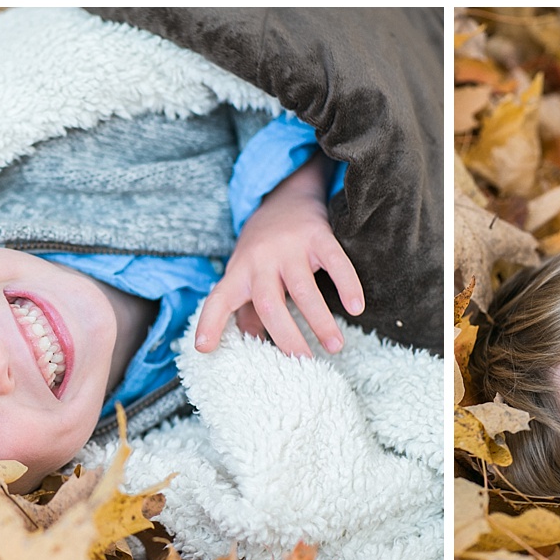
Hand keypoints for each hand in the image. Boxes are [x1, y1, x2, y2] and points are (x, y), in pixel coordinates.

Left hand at [194, 155, 363, 357]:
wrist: (285, 196)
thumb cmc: (264, 250)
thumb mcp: (247, 276)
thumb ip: (246, 311)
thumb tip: (252, 345)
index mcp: (239, 272)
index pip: (218, 298)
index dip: (209, 323)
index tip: (203, 347)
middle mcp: (261, 260)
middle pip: (268, 304)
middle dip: (286, 337)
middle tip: (303, 363)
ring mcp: (289, 247)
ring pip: (303, 289)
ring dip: (320, 321)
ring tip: (335, 347)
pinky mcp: (317, 235)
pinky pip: (335, 262)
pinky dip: (347, 285)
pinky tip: (356, 308)